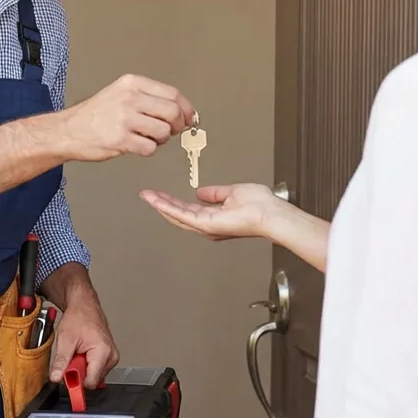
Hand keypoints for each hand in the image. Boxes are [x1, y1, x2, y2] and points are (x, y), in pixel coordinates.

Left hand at [47, 295, 118, 386]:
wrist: (84, 305)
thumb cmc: (78, 317)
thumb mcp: (65, 340)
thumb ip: (61, 361)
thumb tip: (56, 378)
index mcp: (103, 352)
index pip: (91, 382)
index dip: (76, 381)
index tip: (67, 375)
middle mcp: (112, 356)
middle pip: (92, 380)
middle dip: (79, 373)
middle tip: (72, 357)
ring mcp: (112, 357)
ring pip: (94, 376)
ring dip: (82, 368)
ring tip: (78, 353)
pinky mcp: (110, 357)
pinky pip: (96, 369)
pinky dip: (87, 365)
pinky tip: (83, 353)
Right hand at [59, 74, 195, 161]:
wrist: (68, 131)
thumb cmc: (96, 115)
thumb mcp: (121, 94)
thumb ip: (149, 99)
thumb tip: (182, 112)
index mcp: (132, 84)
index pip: (172, 94)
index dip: (186, 109)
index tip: (190, 118)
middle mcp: (130, 98)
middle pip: (172, 112)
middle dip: (177, 126)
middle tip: (170, 132)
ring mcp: (125, 119)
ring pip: (164, 132)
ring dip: (161, 140)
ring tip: (146, 138)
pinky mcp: (121, 140)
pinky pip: (150, 148)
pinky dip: (147, 150)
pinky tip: (135, 145)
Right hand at [139, 183, 281, 240]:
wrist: (270, 214)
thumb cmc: (261, 206)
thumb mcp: (233, 192)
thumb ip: (216, 193)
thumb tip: (201, 192)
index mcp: (215, 216)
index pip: (188, 208)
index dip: (173, 200)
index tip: (160, 193)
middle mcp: (209, 224)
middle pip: (179, 213)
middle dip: (161, 203)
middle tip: (147, 194)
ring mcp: (206, 226)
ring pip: (177, 215)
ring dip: (160, 204)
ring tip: (147, 196)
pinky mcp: (206, 225)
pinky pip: (182, 215)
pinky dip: (168, 207)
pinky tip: (158, 201)